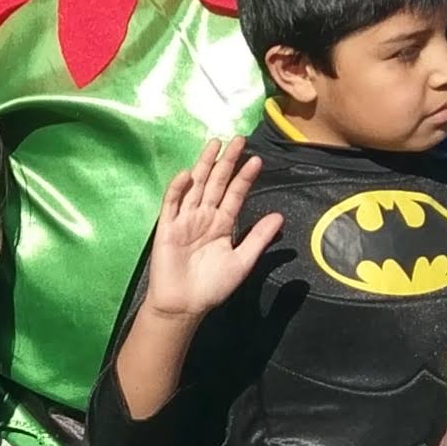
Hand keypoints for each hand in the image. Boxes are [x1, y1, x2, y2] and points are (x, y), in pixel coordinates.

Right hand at [140, 138, 279, 324]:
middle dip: (226, 162)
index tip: (257, 160)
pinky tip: (188, 174)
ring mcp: (184, 220)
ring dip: (204, 166)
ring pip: (196, 187)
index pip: (235, 195)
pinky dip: (178, 189)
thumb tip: (279, 217)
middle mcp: (204, 217)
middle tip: (238, 139)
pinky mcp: (167, 228)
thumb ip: (258, 239)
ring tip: (214, 145)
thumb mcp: (242, 262)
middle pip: (216, 183)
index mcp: (222, 225)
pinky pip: (172, 204)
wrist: (184, 306)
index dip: (245, 178)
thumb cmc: (212, 287)